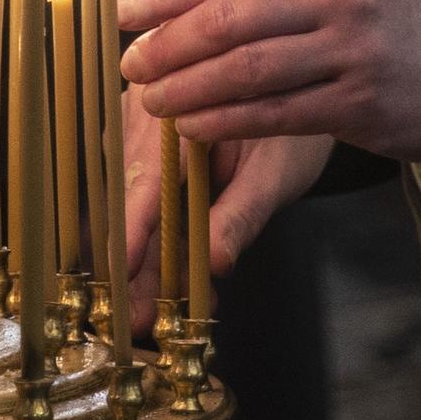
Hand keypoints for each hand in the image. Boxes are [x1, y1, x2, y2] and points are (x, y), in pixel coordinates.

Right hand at [117, 109, 332, 309]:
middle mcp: (146, 113)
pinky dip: (154, 245)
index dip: (132, 225)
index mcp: (180, 106)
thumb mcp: (276, 172)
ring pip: (125, 207)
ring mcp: (136, 132)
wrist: (295, 101)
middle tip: (140, 318)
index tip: (124, 267)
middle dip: (132, 263)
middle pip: (126, 198)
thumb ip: (243, 213)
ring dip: (145, 261)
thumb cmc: (289, 133)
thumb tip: (214, 263)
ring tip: (168, 309)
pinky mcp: (138, 152)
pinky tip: (179, 281)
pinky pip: (136, 202)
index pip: (146, 173)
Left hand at [119, 0, 420, 171]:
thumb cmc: (405, 25)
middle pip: (230, 16)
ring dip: (188, 88)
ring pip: (246, 68)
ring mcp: (350, 48)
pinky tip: (196, 128)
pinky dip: (227, 121)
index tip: (122, 10)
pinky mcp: (360, 101)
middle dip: (167, 42)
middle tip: (130, 63)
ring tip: (152, 102)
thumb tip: (189, 5)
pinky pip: (275, 113)